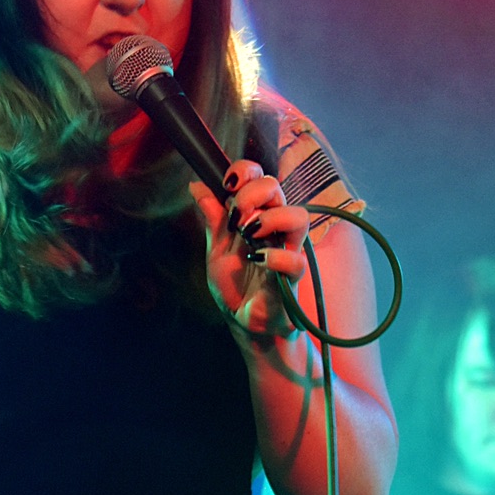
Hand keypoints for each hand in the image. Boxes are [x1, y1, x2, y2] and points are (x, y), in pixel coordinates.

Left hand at [189, 163, 309, 342]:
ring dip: (268, 219)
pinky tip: (257, 259)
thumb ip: (212, 219)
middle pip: (276, 187)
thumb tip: (196, 185)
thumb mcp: (216, 250)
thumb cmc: (236, 285)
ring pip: (298, 216)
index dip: (245, 172)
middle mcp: (276, 228)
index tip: (227, 185)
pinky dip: (274, 257)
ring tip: (248, 236)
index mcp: (258, 216)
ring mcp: (288, 250)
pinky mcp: (293, 278)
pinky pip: (295, 259)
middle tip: (234, 218)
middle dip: (250, 194)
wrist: (245, 322)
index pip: (260, 178)